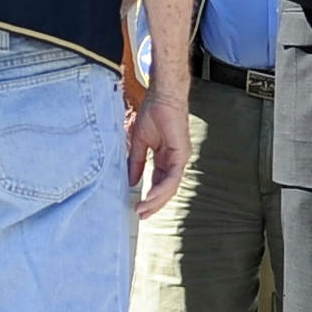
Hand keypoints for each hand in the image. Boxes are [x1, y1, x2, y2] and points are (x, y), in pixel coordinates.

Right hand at [127, 89, 190, 220]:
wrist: (161, 97)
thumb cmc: (152, 113)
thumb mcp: (139, 142)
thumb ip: (136, 163)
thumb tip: (131, 182)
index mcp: (165, 158)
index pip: (159, 183)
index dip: (150, 197)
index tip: (138, 208)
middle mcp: (175, 161)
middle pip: (166, 189)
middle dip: (154, 204)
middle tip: (141, 215)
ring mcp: (180, 158)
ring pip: (170, 187)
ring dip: (156, 200)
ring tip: (143, 209)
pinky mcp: (181, 153)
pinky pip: (172, 176)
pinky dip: (161, 188)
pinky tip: (151, 197)